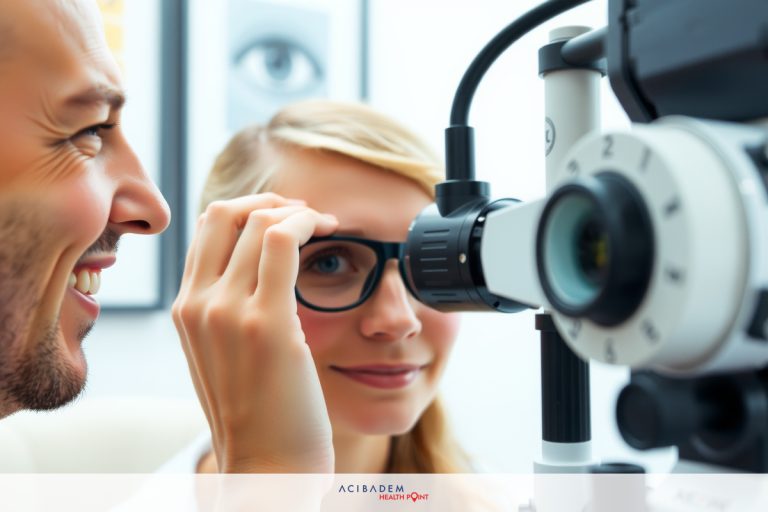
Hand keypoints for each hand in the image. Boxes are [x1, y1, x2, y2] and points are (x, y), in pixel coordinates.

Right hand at [172, 193, 337, 473]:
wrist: (266, 470)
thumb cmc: (257, 417)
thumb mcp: (225, 358)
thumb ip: (228, 313)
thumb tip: (254, 274)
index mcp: (186, 311)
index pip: (207, 228)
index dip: (248, 209)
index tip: (284, 219)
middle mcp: (197, 305)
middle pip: (226, 213)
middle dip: (271, 201)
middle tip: (305, 215)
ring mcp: (227, 312)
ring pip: (258, 221)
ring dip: (296, 211)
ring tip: (322, 224)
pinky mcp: (267, 323)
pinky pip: (282, 242)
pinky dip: (307, 222)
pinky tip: (329, 230)